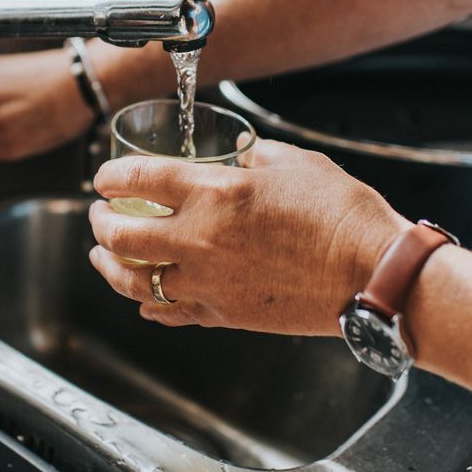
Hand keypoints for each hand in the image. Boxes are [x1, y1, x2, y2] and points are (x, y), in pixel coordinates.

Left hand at [88, 139, 410, 335]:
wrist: (372, 274)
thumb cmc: (342, 215)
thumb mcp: (294, 163)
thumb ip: (254, 157)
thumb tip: (239, 156)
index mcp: (213, 193)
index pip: (136, 180)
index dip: (110, 176)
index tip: (105, 177)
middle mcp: (199, 240)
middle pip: (120, 236)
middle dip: (99, 222)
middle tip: (99, 214)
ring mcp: (207, 283)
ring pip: (133, 282)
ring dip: (109, 266)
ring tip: (103, 256)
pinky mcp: (223, 315)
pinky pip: (168, 313)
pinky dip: (148, 304)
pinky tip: (144, 297)